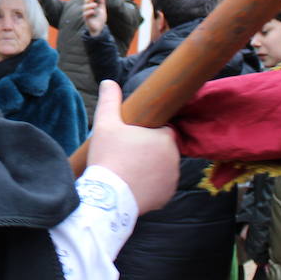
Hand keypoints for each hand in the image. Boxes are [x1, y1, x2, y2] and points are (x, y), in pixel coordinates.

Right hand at [82, 0, 106, 36]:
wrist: (100, 29)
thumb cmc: (100, 20)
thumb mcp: (102, 10)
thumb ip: (102, 3)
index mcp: (92, 6)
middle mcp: (88, 9)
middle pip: (86, 1)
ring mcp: (86, 14)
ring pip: (84, 7)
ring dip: (90, 5)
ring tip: (95, 5)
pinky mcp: (86, 19)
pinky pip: (85, 14)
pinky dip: (89, 12)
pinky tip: (93, 11)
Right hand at [87, 81, 178, 212]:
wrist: (109, 196)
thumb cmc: (109, 157)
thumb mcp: (105, 124)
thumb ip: (109, 101)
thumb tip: (108, 82)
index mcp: (165, 138)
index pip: (162, 130)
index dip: (147, 133)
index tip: (132, 138)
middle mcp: (175, 159)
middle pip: (163, 150)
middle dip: (149, 151)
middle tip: (127, 155)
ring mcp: (172, 180)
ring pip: (162, 169)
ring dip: (151, 169)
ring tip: (129, 171)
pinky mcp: (166, 197)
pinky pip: (160, 188)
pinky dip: (151, 186)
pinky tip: (134, 185)